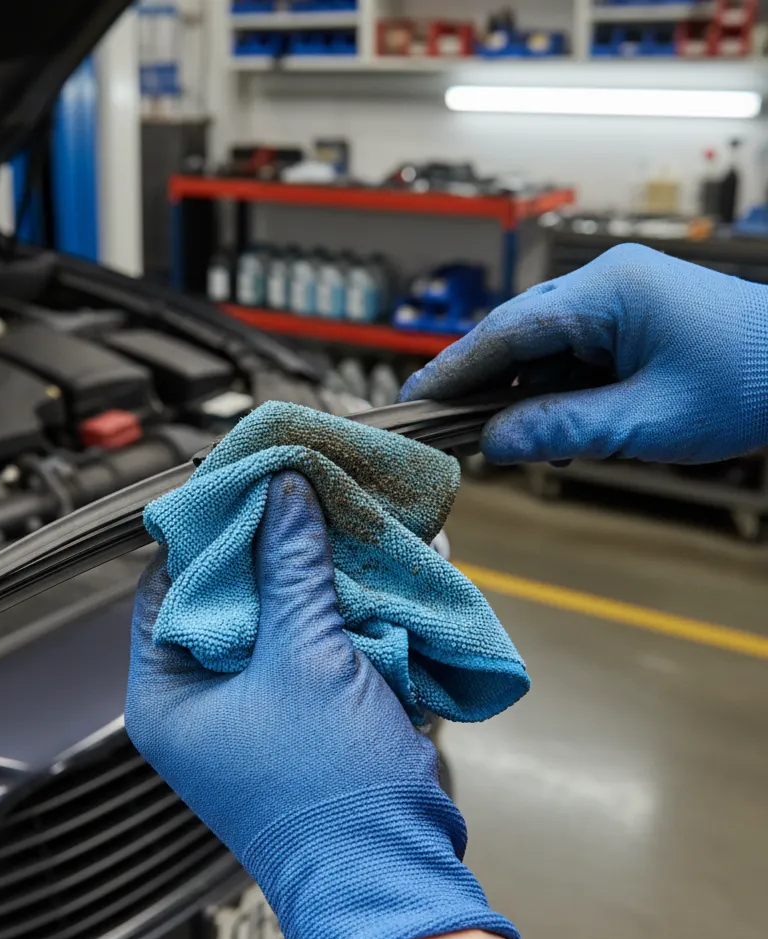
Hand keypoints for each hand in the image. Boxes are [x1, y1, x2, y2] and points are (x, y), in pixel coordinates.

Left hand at [126, 472, 517, 938]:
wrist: (393, 875)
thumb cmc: (329, 794)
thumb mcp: (307, 660)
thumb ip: (293, 569)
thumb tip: (283, 494)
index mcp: (169, 694)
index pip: (168, 585)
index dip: (208, 530)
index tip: (244, 483)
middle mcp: (203, 699)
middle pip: (228, 595)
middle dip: (273, 544)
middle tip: (299, 489)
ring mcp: (256, 705)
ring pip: (279, 614)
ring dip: (315, 571)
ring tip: (341, 516)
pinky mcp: (305, 711)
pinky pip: (315, 641)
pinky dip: (343, 607)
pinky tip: (373, 568)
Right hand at [400, 243, 767, 464]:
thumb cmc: (749, 382)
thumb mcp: (647, 421)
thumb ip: (563, 430)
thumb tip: (496, 442)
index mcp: (607, 291)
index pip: (506, 330)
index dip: (455, 369)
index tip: (416, 400)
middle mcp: (604, 284)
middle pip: (515, 334)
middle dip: (481, 383)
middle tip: (441, 424)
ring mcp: (615, 297)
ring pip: (539, 348)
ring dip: (523, 395)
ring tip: (513, 441)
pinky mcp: (626, 317)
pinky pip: (569, 354)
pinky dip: (554, 392)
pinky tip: (555, 427)